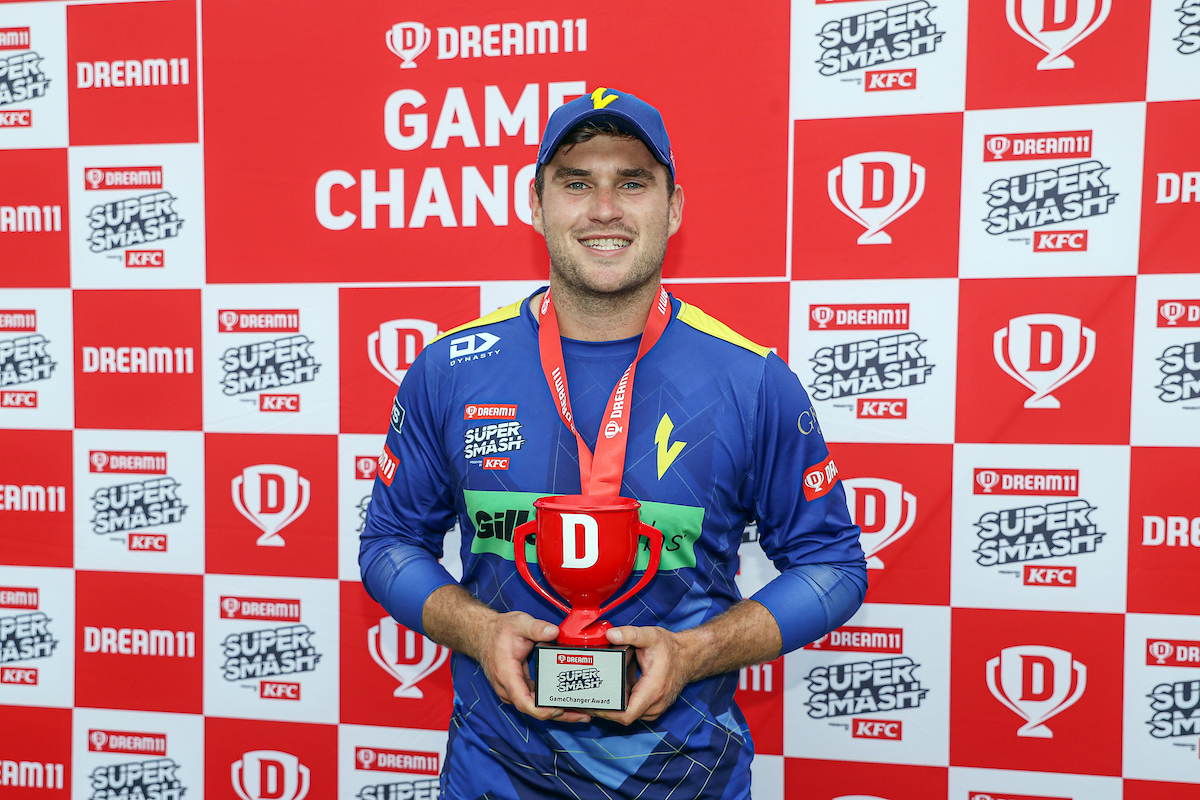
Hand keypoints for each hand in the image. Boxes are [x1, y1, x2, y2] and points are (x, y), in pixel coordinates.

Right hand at [477, 611, 591, 723]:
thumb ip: (536, 627)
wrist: (484, 635)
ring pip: (536, 708)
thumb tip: (554, 632)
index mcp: (508, 675)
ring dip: (558, 711)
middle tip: (583, 714)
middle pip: (534, 710)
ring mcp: (513, 691)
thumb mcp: (518, 623)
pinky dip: (552, 703)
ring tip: (582, 712)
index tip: (558, 709)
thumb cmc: (499, 632)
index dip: (541, 710)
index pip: (523, 701)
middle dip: (559, 714)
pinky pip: (536, 701)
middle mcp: (509, 688)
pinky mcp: (519, 689)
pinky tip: (569, 702)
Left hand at [592, 625, 695, 725]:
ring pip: (627, 714)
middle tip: (583, 699)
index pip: (627, 714)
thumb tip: (610, 634)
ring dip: (611, 707)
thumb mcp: (651, 636)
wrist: (688, 657)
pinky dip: (620, 703)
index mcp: (652, 690)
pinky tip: (609, 691)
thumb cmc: (671, 648)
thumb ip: (630, 634)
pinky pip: (633, 710)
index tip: (592, 705)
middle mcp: (654, 704)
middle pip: (623, 716)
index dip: (607, 713)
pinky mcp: (652, 707)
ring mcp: (654, 708)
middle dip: (603, 709)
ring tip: (592, 695)